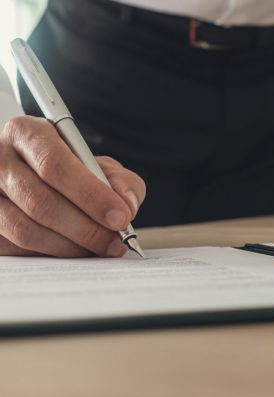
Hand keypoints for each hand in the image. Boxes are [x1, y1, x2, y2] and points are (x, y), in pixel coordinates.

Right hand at [0, 116, 145, 256]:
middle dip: (86, 228)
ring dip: (70, 246)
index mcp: (25, 134)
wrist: (33, 178)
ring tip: (100, 249)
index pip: (55, 166)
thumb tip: (126, 206)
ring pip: (26, 230)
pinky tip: (75, 251)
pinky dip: (51, 254)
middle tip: (115, 241)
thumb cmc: (70, 170)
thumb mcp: (98, 165)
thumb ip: (120, 181)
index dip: (91, 195)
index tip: (120, 217)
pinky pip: (16, 248)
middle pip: (41, 201)